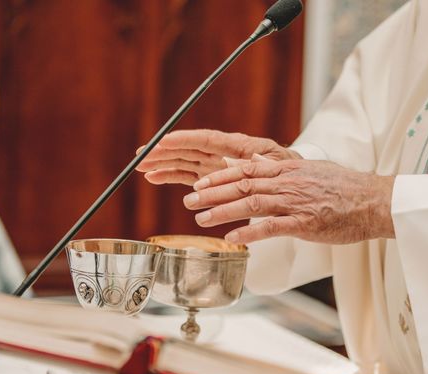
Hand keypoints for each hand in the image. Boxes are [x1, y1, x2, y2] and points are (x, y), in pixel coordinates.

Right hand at [136, 129, 299, 185]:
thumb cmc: (284, 167)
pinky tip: (153, 177)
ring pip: (182, 162)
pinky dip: (169, 176)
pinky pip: (186, 176)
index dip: (183, 139)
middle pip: (187, 149)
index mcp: (236, 145)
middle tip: (141, 155)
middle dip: (163, 152)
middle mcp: (220, 153)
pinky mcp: (209, 178)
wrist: (287, 180)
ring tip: (140, 166)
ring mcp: (213, 165)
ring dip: (161, 163)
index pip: (205, 139)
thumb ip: (260, 163)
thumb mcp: (276, 164)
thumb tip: (249, 160)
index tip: (163, 140)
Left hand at [182, 157, 395, 243]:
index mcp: (287, 170)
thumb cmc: (343, 188)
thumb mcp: (309, 169)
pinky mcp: (305, 223)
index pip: (246, 170)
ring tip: (200, 221)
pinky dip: (250, 232)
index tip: (199, 183)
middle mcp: (287, 183)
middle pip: (242, 185)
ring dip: (223, 212)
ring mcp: (295, 202)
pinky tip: (232, 239)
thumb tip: (254, 160)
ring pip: (251, 204)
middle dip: (212, 193)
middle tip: (189, 202)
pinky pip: (272, 227)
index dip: (219, 177)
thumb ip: (280, 167)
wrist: (373, 200)